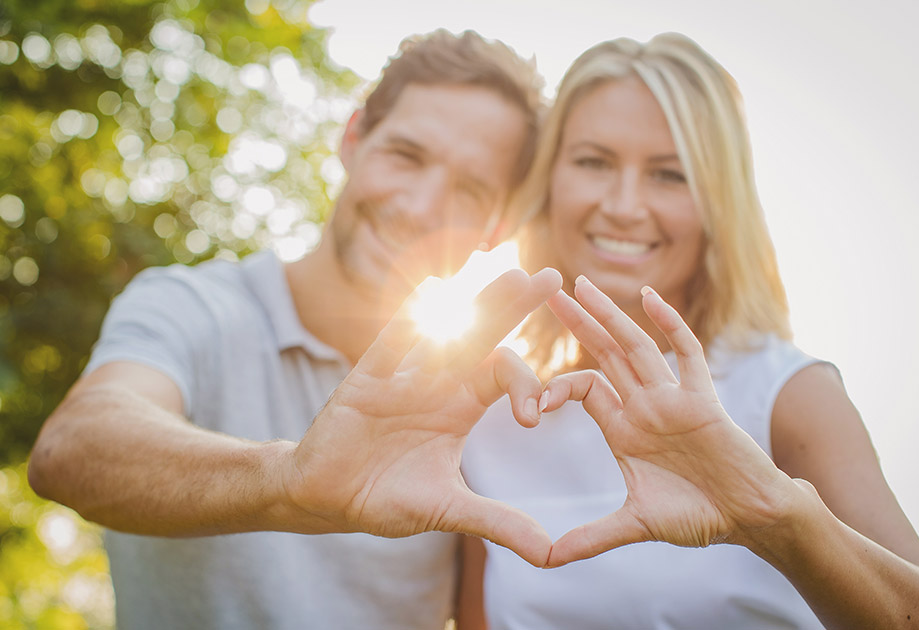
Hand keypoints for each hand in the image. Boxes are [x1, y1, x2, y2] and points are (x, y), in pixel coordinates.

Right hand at [281, 267, 560, 566]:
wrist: (326, 497)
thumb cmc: (386, 498)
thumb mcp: (447, 510)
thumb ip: (497, 522)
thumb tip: (550, 554)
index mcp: (460, 407)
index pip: (502, 376)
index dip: (525, 385)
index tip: (534, 417)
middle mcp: (437, 383)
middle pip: (482, 336)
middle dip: (514, 308)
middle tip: (552, 278)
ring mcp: (402, 376)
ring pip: (444, 330)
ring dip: (476, 303)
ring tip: (509, 274)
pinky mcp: (365, 380)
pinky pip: (389, 344)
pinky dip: (409, 320)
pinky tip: (433, 292)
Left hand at [543, 277, 795, 566]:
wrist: (748, 518)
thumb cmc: (698, 516)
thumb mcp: (635, 524)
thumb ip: (593, 537)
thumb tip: (549, 559)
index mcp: (624, 427)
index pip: (585, 387)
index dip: (558, 386)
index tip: (535, 403)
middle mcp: (644, 405)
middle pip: (604, 353)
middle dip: (578, 323)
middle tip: (546, 291)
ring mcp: (673, 398)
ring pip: (636, 346)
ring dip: (610, 316)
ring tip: (582, 285)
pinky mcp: (703, 399)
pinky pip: (687, 354)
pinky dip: (670, 326)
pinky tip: (650, 299)